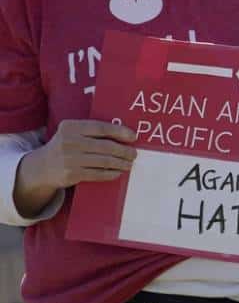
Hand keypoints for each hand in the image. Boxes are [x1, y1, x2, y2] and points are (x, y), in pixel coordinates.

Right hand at [15, 120, 136, 216]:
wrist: (42, 167)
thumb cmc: (66, 146)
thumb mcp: (72, 133)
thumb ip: (92, 131)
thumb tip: (125, 135)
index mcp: (70, 127)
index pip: (101, 128)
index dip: (120, 132)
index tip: (133, 137)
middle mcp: (69, 142)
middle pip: (105, 146)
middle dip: (124, 151)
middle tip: (134, 154)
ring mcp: (69, 159)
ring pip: (104, 161)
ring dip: (120, 163)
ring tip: (129, 163)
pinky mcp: (71, 174)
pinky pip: (97, 174)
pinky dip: (110, 173)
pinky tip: (118, 172)